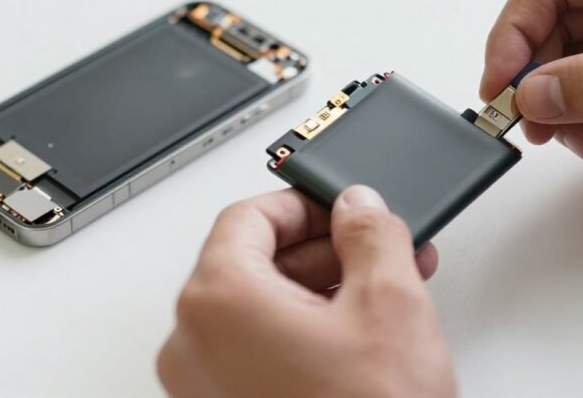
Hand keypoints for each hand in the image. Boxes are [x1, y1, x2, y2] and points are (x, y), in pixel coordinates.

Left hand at [157, 186, 456, 397]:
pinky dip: (305, 330)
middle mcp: (193, 343)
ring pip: (261, 307)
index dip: (303, 204)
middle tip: (375, 248)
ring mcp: (205, 386)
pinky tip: (358, 331)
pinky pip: (259, 348)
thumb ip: (371, 233)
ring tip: (384, 291)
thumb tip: (358, 207)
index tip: (339, 207)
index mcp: (217, 301)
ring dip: (323, 290)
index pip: (248, 216)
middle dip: (325, 251)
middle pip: (254, 261)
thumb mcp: (389, 302)